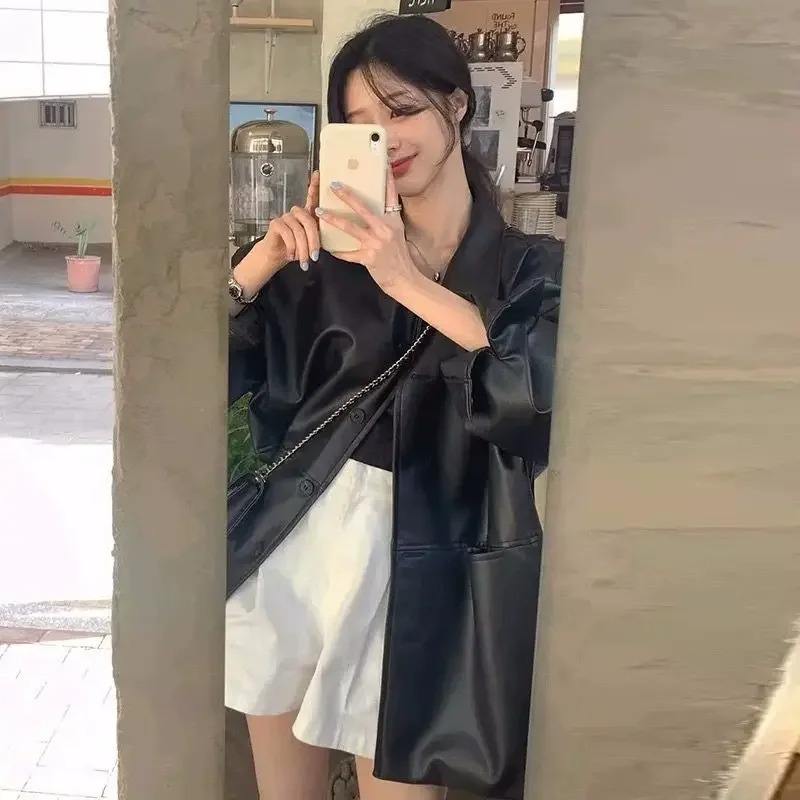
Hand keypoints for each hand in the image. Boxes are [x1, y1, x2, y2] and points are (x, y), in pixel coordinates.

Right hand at [233, 172, 319, 297]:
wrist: (277, 258)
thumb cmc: (296, 250)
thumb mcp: (310, 243)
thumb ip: (317, 237)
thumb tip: (330, 243)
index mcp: (306, 215)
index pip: (312, 198)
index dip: (315, 186)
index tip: (319, 173)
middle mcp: (296, 213)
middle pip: (309, 221)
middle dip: (314, 242)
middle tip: (315, 258)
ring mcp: (286, 216)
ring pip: (299, 230)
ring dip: (303, 248)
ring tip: (304, 262)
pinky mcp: (276, 223)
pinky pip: (288, 234)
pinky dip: (292, 247)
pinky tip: (291, 255)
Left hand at [315, 170, 420, 293]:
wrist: (404, 279)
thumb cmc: (399, 256)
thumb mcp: (397, 233)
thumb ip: (386, 219)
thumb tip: (373, 207)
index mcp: (393, 220)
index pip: (390, 194)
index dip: (386, 178)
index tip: (382, 163)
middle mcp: (385, 229)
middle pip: (363, 208)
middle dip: (346, 196)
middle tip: (333, 185)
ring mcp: (376, 243)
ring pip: (350, 227)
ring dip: (333, 219)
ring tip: (319, 212)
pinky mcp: (368, 258)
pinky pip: (348, 253)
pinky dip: (337, 251)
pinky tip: (327, 247)